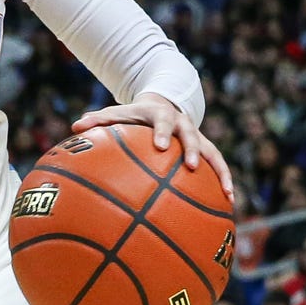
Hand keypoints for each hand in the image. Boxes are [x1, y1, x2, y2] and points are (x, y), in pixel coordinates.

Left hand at [73, 95, 234, 198]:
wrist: (163, 104)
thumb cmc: (135, 116)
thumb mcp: (118, 113)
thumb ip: (99, 120)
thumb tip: (75, 125)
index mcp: (161, 115)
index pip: (161, 122)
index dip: (161, 133)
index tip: (159, 146)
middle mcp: (183, 125)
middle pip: (191, 136)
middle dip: (191, 150)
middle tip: (189, 166)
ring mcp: (197, 137)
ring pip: (213, 153)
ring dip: (220, 172)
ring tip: (227, 192)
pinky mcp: (206, 149)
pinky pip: (218, 166)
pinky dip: (225, 181)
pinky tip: (229, 200)